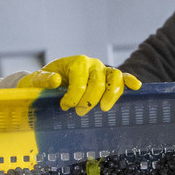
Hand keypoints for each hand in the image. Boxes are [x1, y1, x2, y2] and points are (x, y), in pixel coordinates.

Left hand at [20, 57, 139, 114]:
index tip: (65, 107)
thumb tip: (55, 81)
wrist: (50, 80)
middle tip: (80, 112)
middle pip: (99, 82)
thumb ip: (44, 79)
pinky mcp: (109, 77)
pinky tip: (136, 87)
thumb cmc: (44, 82)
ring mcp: (102, 70)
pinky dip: (130, 81)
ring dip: (111, 95)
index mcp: (76, 62)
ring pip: (115, 78)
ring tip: (103, 108)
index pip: (80, 81)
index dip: (73, 97)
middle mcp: (92, 64)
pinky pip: (122, 78)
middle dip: (89, 100)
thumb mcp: (38, 80)